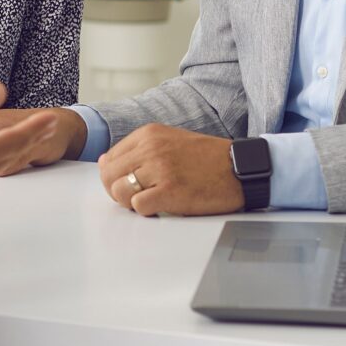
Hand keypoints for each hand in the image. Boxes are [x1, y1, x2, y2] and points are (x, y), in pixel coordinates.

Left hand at [97, 123, 244, 216]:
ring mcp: (160, 169)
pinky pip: (138, 207)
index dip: (115, 178)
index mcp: (148, 134)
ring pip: (119, 192)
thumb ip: (137, 150)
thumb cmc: (207, 159)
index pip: (108, 159)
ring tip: (152, 201)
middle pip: (108, 177)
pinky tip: (162, 207)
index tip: (132, 184)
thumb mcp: (169, 141)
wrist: (241, 169)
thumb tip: (104, 163)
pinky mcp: (170, 191)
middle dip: (118, 191)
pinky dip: (146, 212)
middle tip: (139, 197)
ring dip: (131, 203)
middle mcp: (151, 148)